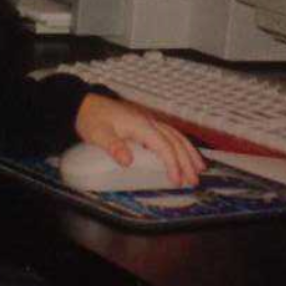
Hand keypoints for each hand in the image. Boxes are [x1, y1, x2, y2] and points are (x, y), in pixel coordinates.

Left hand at [74, 94, 205, 186]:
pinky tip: (185, 154)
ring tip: (199, 169)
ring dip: (189, 153)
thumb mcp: (98, 134)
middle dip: (187, 162)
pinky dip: (181, 145)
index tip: (176, 180)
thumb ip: (114, 147)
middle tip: (193, 181)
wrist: (86, 105)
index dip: (172, 163)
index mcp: (141, 125)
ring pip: (176, 137)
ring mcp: (150, 122)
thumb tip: (128, 161)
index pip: (163, 146)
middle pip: (175, 142)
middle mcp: (150, 122)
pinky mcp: (147, 124)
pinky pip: (170, 135)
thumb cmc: (92, 119)